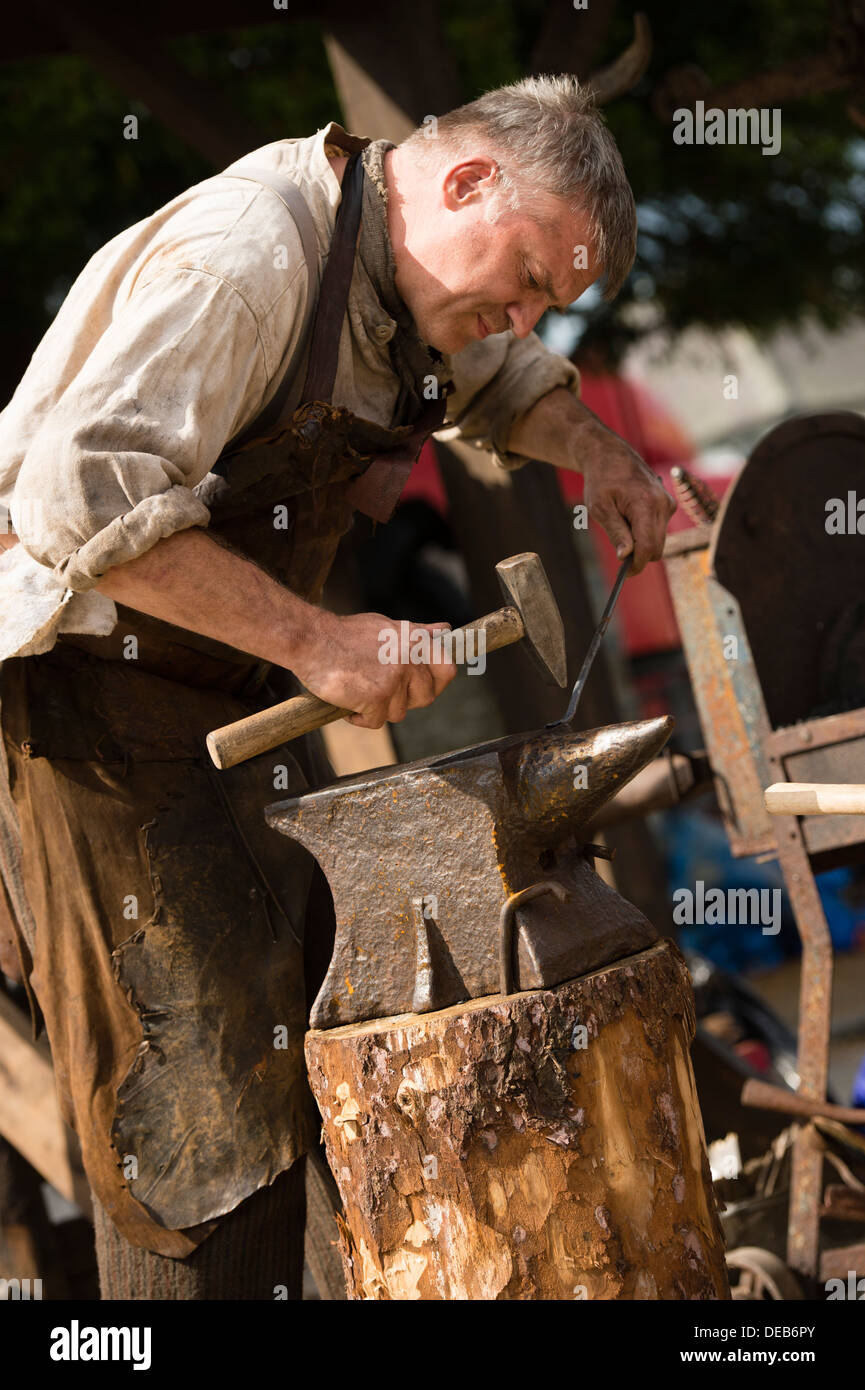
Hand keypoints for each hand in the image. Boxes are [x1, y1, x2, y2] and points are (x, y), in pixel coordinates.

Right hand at [294, 610, 457, 729]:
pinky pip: (376, 721)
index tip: (418, 687)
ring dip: (379, 709)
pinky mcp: (376, 697)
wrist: (311, 640)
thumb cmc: (345, 635)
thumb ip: (417, 632)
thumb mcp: (386, 625)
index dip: (436, 683)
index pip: (447, 670)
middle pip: (425, 697)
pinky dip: (360, 718)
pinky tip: (348, 702)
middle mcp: (409, 659)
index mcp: (415, 640)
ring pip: (399, 712)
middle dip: (404, 700)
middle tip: (381, 692)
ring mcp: (394, 679)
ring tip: (359, 692)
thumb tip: (445, 630)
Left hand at [581, 430, 675, 574]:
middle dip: (638, 555)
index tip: (624, 575)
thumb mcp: (600, 508)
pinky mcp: (668, 504)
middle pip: (656, 547)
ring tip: (620, 524)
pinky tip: (628, 517)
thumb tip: (626, 556)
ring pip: (658, 540)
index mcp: (646, 504)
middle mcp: (663, 504)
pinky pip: (658, 529)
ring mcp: (668, 503)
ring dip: (641, 542)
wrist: (610, 455)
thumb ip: (616, 532)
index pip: (648, 546)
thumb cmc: (601, 480)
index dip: (637, 564)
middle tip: (619, 556)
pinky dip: (645, 532)